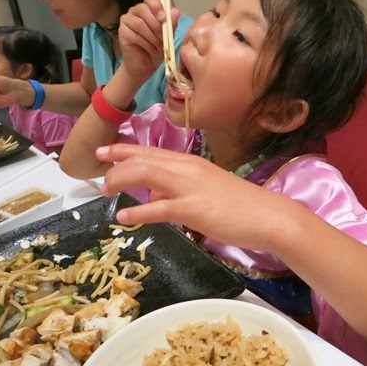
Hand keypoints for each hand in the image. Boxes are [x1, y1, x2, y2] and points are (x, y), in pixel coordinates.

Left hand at [96, 143, 294, 251]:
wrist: (268, 215)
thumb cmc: (240, 204)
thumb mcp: (205, 190)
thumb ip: (178, 190)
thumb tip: (155, 196)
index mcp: (190, 163)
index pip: (150, 152)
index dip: (124, 150)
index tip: (104, 151)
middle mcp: (186, 169)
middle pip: (143, 159)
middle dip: (116, 163)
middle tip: (98, 172)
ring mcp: (190, 188)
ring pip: (146, 175)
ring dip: (121, 180)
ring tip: (106, 191)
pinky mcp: (194, 209)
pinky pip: (159, 208)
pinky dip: (138, 211)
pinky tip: (124, 216)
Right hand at [118, 0, 181, 81]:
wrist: (146, 65)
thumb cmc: (157, 49)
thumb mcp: (168, 36)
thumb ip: (171, 24)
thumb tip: (176, 11)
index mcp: (148, 9)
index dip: (157, 5)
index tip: (164, 18)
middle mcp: (135, 11)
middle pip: (143, 9)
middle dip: (156, 25)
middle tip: (163, 38)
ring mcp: (126, 21)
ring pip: (140, 23)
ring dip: (152, 37)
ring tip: (159, 46)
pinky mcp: (122, 32)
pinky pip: (134, 34)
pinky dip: (146, 44)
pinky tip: (151, 50)